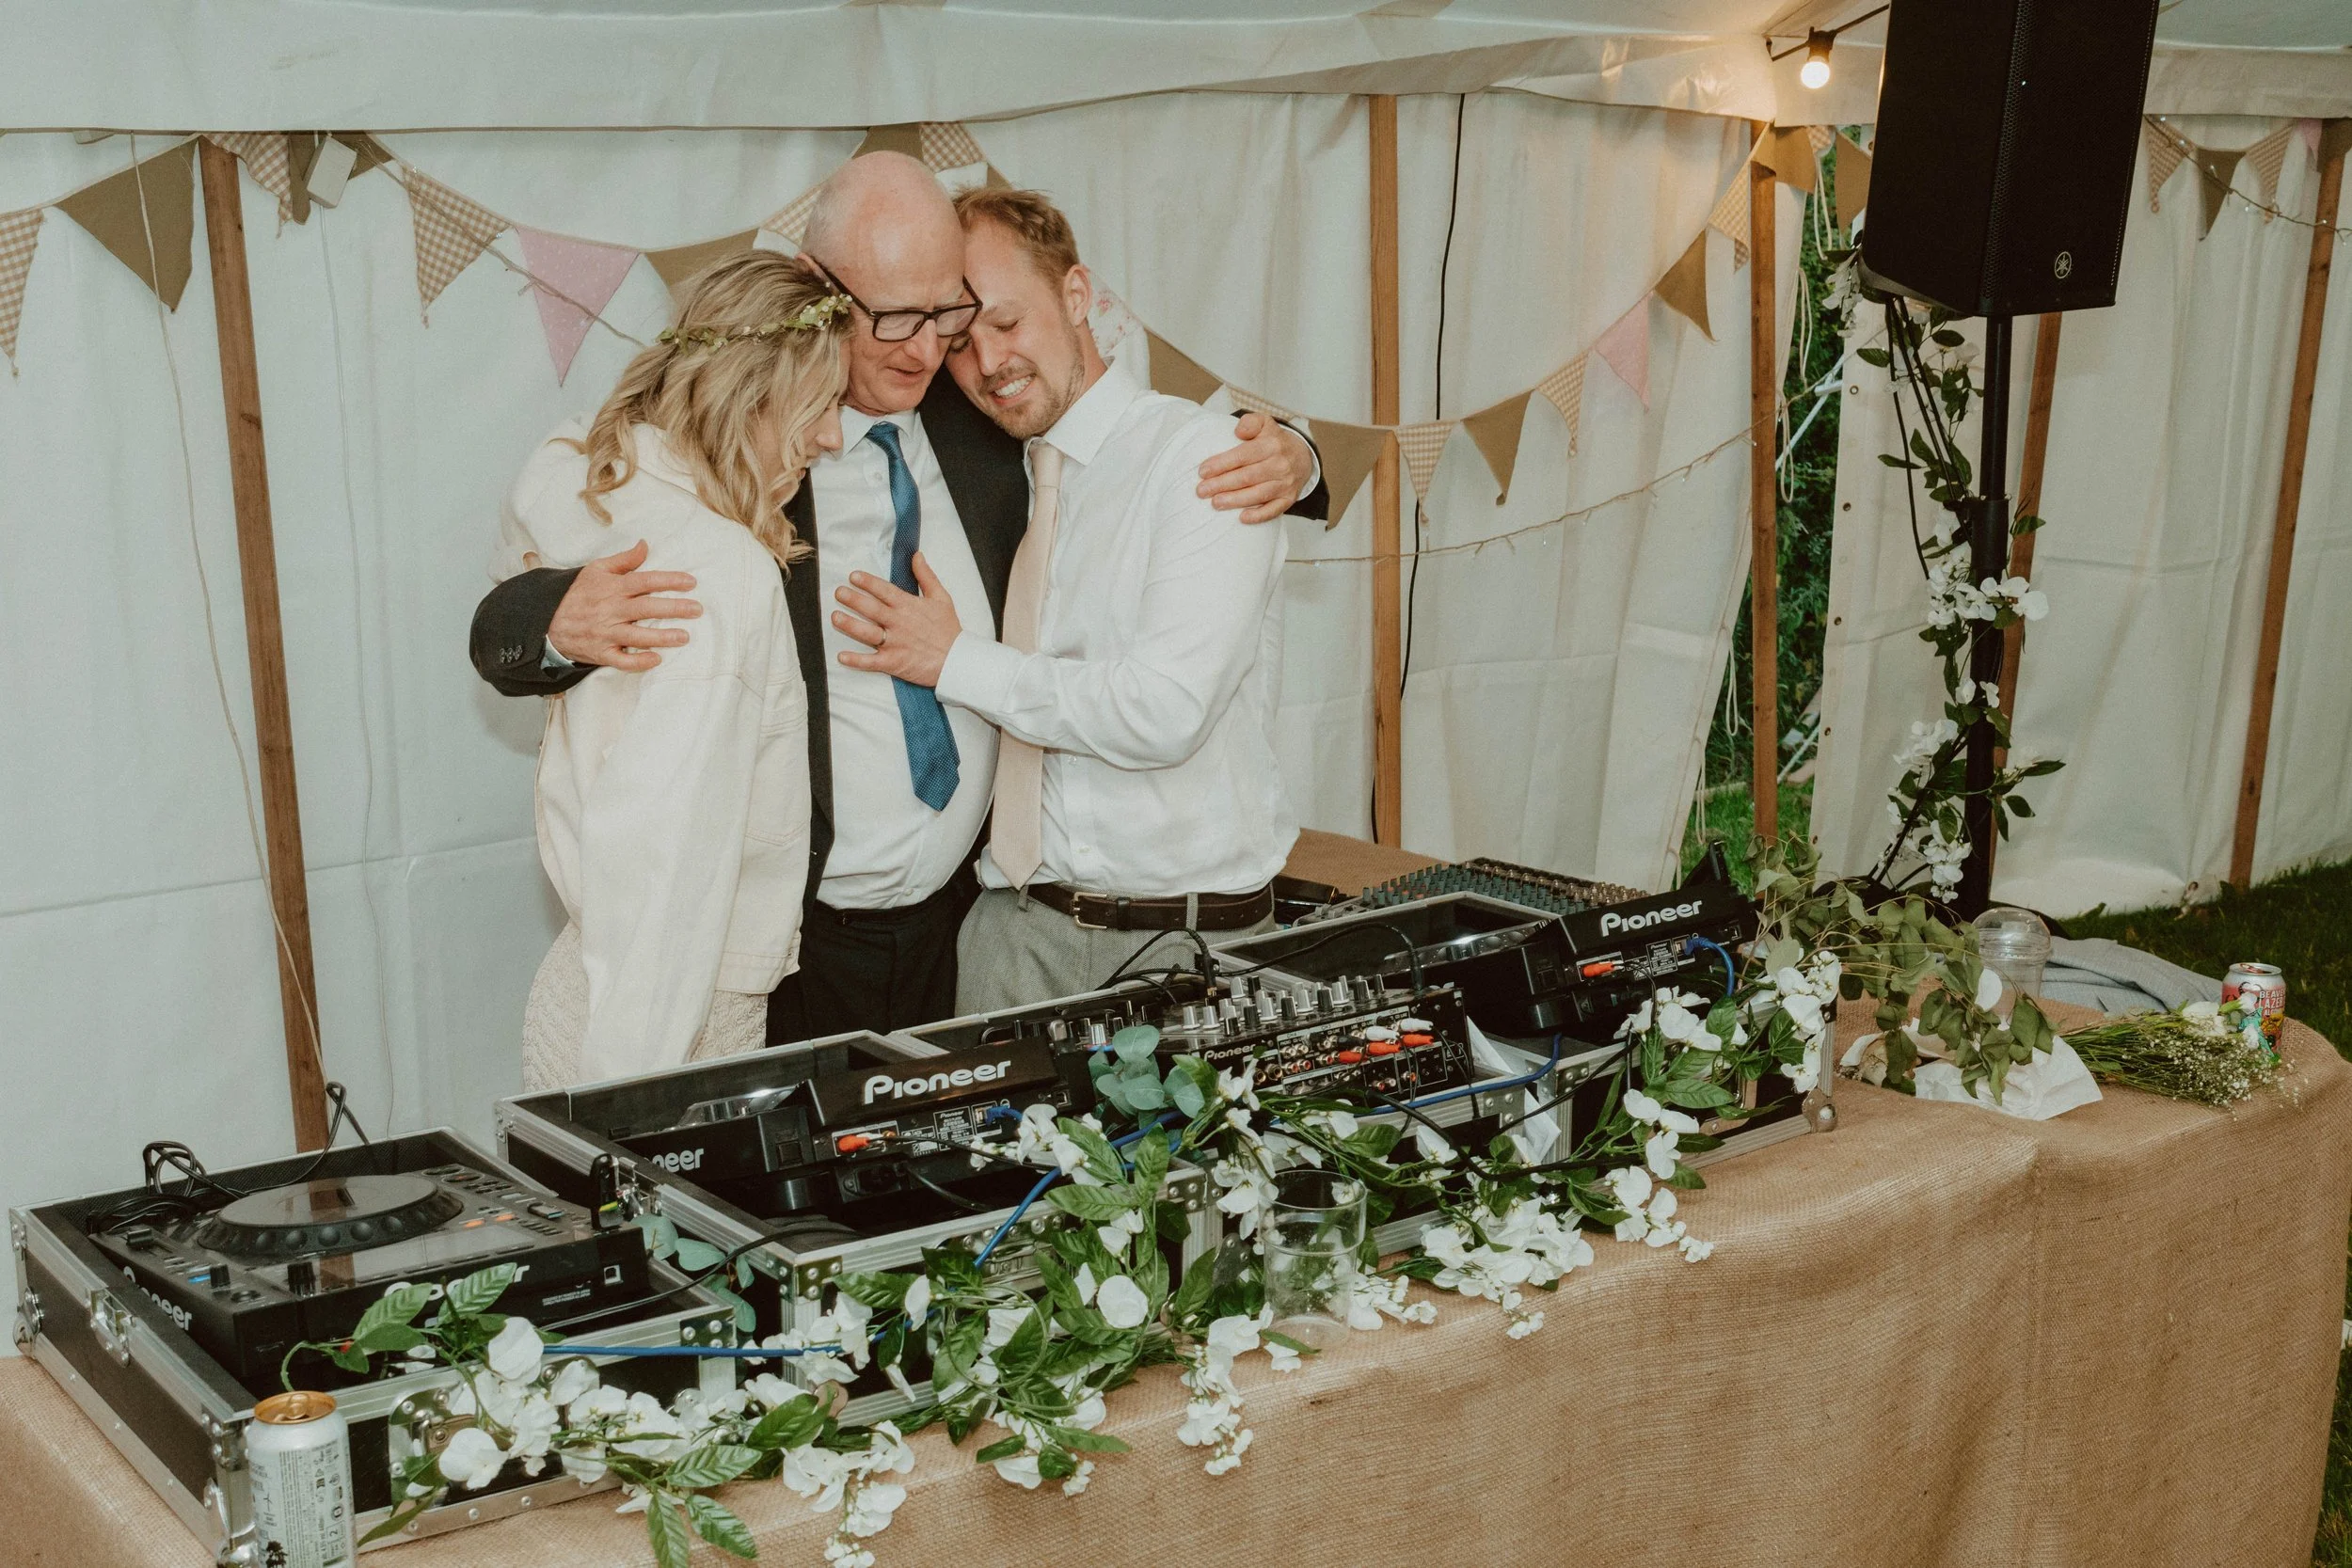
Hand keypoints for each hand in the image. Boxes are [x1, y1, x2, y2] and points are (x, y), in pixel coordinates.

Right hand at [546, 540, 701, 670]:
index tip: (690, 582)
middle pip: (645, 608)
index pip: (644, 581)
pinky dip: (638, 662)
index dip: (668, 581)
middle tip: (697, 609)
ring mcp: (606, 633)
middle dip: (673, 608)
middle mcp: (611, 610)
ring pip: (636, 636)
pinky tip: (656, 659)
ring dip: (661, 637)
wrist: (548, 622)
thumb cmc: (578, 594)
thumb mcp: (596, 570)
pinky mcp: (601, 653)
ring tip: (684, 637)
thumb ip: (624, 560)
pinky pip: (621, 660)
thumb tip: (645, 544)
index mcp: (612, 588)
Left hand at [833, 553, 961, 687]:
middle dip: (852, 599)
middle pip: (871, 608)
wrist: (957, 660)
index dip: (867, 582)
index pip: (884, 590)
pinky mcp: (894, 662)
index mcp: (908, 606)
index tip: (853, 576)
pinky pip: (871, 661)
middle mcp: (898, 623)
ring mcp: (895, 643)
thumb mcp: (941, 598)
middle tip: (838, 592)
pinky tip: (842, 656)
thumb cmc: (949, 630)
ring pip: (866, 632)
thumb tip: (917, 556)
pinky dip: (856, 660)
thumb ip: (926, 576)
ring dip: (849, 624)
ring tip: (834, 616)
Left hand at [1196, 410, 1313, 524]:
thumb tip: (1238, 432)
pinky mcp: (1288, 499)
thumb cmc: (1275, 442)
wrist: (1303, 457)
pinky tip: (1242, 518)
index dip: (1222, 464)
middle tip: (1202, 491)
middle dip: (1222, 484)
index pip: (1243, 455)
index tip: (1203, 471)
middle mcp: (1280, 465)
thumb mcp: (1264, 423)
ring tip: (1215, 503)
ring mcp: (1285, 483)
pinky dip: (1259, 516)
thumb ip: (1250, 423)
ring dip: (1235, 500)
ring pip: (1258, 494)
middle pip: (1247, 476)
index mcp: (1271, 445)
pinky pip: (1274, 510)